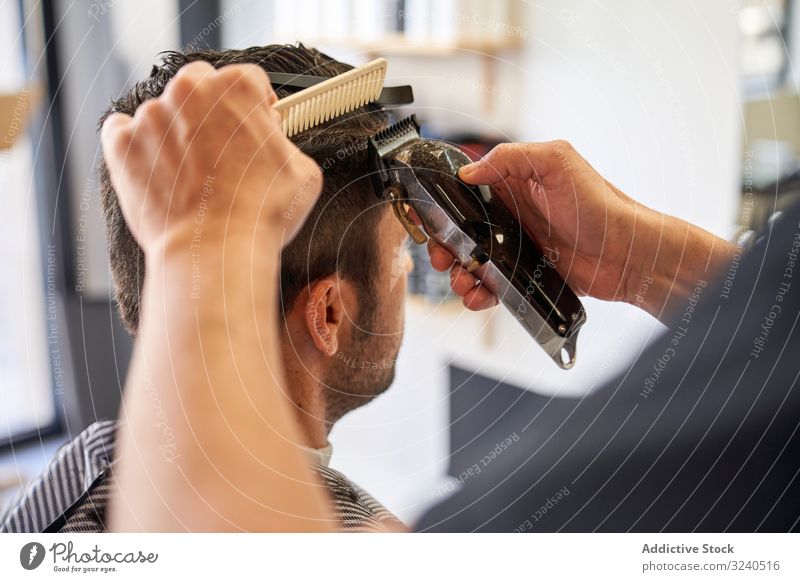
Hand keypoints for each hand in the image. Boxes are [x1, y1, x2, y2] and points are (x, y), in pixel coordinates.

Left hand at [100, 61, 321, 256]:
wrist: (215, 251)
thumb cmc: (263, 215)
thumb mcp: (304, 173)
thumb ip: (284, 144)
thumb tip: (272, 144)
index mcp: (237, 88)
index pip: (249, 80)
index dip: (256, 107)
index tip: (256, 128)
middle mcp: (191, 91)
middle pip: (200, 84)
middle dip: (211, 110)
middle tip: (222, 149)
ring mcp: (151, 116)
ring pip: (164, 112)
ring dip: (176, 133)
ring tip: (191, 175)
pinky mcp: (121, 144)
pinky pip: (122, 131)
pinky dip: (137, 146)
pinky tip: (156, 170)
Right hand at [429, 141, 734, 318]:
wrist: (629, 256)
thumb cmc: (602, 205)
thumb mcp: (558, 162)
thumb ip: (511, 157)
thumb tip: (469, 170)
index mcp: (513, 183)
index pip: (465, 187)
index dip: (442, 202)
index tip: (426, 216)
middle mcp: (511, 213)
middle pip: (460, 229)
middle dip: (444, 244)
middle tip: (442, 256)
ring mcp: (516, 245)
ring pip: (471, 260)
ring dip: (459, 272)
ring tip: (463, 280)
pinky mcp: (524, 274)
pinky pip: (492, 285)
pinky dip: (478, 293)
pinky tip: (478, 297)